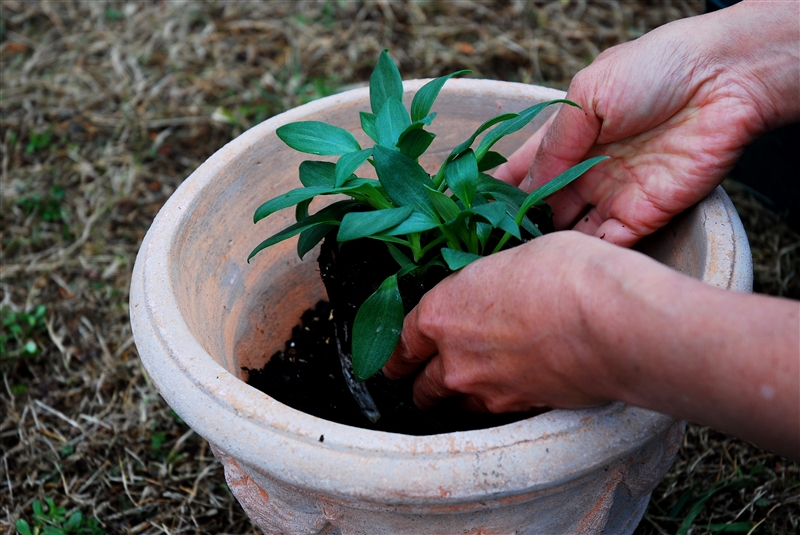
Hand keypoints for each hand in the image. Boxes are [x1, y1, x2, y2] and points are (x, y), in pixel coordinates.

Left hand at [383, 231, 619, 411]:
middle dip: (422, 386)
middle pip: (424, 387)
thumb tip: (493, 292)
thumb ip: (486, 287)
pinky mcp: (523, 410)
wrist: (609, 319)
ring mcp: (488, 392)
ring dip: (458, 400)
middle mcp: (455, 361)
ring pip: (458, 407)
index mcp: (441, 314)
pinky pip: (498, 413)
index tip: (394, 362)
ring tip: (471, 390)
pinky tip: (516, 389)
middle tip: (426, 383)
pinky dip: (501, 405)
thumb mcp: (510, 261)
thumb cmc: (563, 273)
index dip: (396, 355)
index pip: (401, 344)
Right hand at [495, 1, 798, 246]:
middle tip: (487, 251)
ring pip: (571, 233)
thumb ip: (553, 144)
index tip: (467, 213)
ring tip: (515, 268)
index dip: (496, 191)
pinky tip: (557, 269)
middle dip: (518, 228)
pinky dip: (584, 258)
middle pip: (543, 208)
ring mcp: (613, 195)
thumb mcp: (585, 96)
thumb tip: (526, 188)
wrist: (722, 80)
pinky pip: (609, 245)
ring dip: (548, 248)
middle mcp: (585, 171)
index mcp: (568, 138)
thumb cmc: (651, 71)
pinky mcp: (644, 215)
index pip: (522, 172)